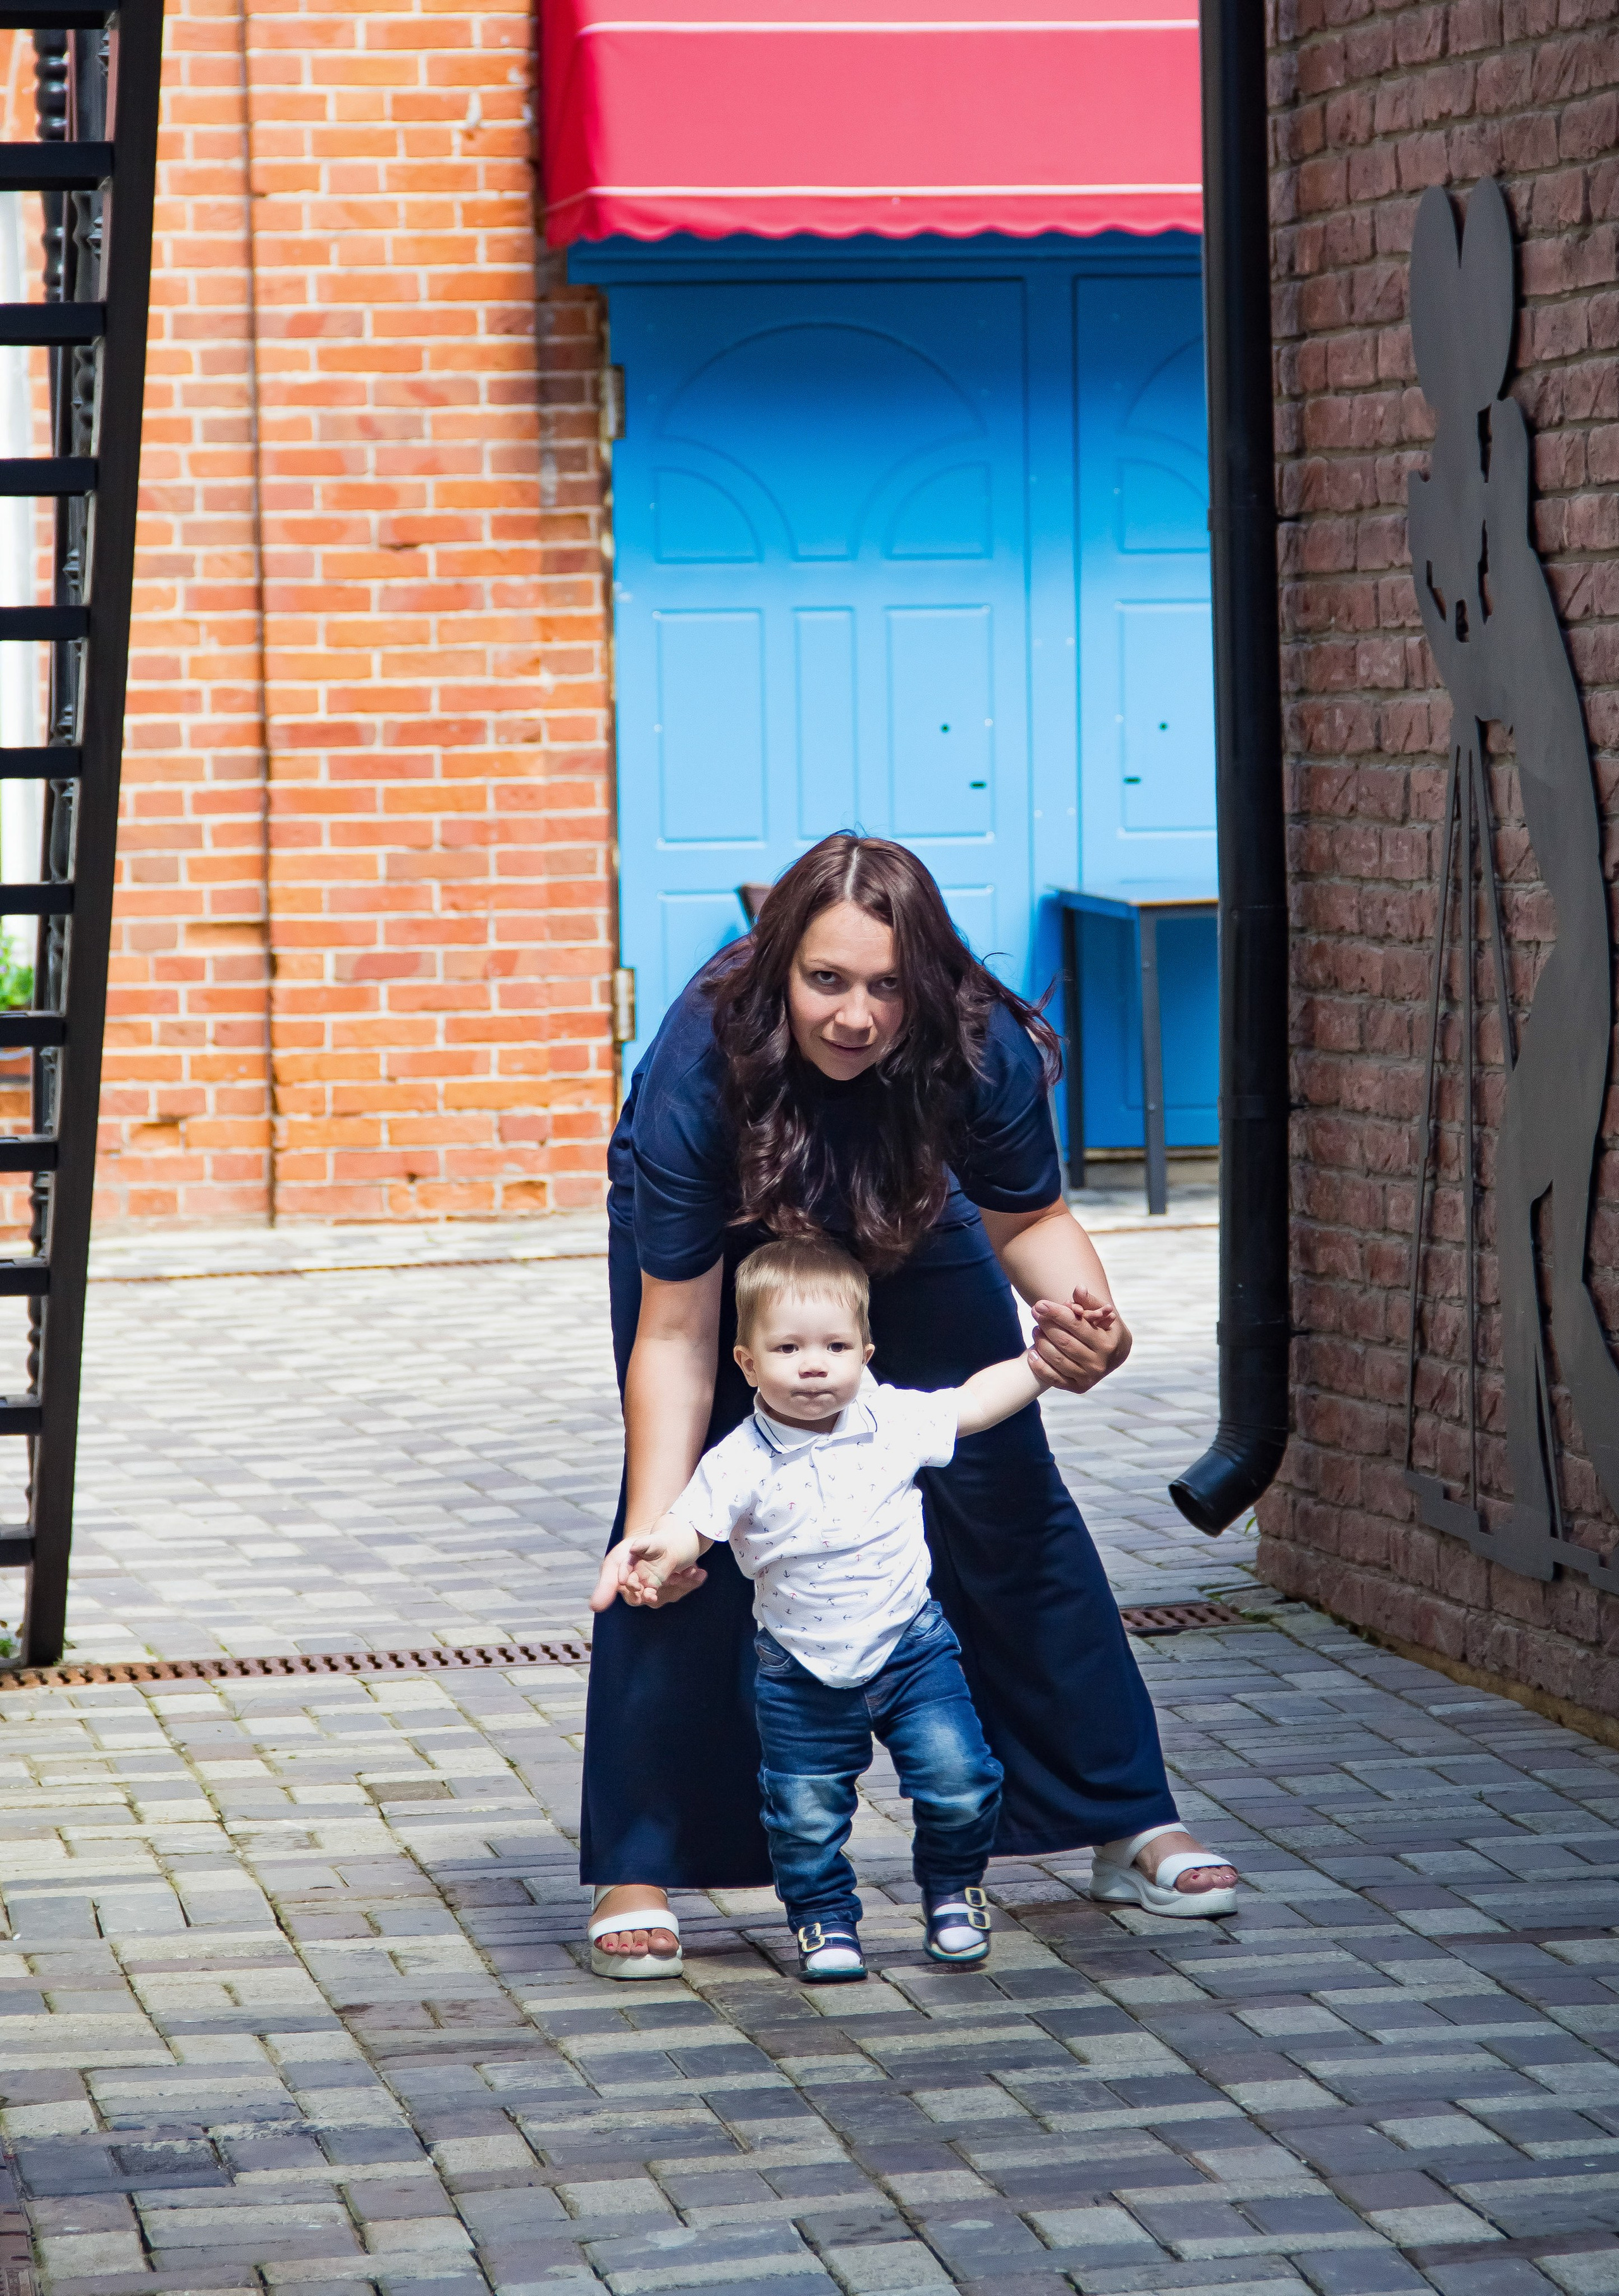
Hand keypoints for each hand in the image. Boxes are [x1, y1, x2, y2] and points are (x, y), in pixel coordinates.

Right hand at [589, 1521, 707, 1612]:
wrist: (645, 1540)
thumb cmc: (626, 1556)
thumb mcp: (613, 1567)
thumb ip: (606, 1586)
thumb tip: (594, 1607)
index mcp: (633, 1594)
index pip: (640, 1598)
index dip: (647, 1594)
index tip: (651, 1591)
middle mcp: (651, 1595)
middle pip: (662, 1596)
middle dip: (671, 1587)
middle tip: (677, 1576)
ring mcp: (667, 1590)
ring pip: (677, 1591)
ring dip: (685, 1583)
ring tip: (692, 1572)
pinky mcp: (680, 1583)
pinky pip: (688, 1584)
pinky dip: (695, 1579)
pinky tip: (701, 1572)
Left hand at [1029, 1284, 1130, 1393]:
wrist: (1115, 1354)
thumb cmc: (1104, 1328)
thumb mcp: (1102, 1313)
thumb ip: (1089, 1301)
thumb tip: (1078, 1289)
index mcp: (1107, 1343)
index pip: (1077, 1326)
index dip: (1057, 1314)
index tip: (1040, 1304)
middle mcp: (1099, 1363)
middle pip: (1064, 1342)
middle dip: (1046, 1325)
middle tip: (1035, 1312)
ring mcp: (1088, 1377)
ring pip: (1057, 1359)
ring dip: (1041, 1342)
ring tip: (1035, 1329)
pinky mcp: (1079, 1387)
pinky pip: (1053, 1378)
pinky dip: (1039, 1366)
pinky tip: (1032, 1353)